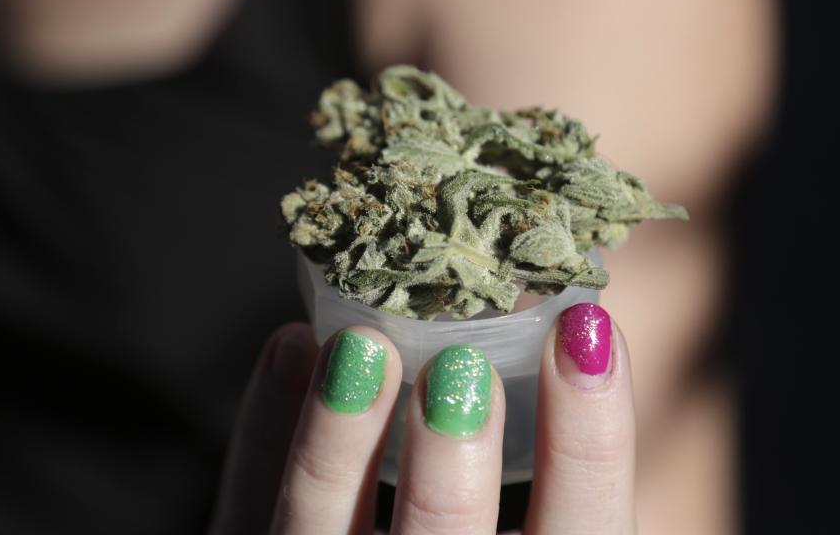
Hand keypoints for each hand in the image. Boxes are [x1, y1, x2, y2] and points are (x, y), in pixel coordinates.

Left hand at [210, 303, 635, 533]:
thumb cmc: (479, 532)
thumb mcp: (544, 517)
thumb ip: (560, 462)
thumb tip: (576, 324)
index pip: (581, 531)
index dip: (590, 438)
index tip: (585, 328)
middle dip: (449, 463)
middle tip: (459, 366)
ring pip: (318, 526)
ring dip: (336, 439)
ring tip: (361, 343)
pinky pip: (249, 502)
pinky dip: (265, 426)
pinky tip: (293, 344)